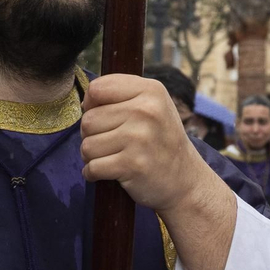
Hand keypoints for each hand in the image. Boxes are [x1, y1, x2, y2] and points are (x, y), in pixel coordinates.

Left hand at [81, 74, 213, 213]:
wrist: (185, 180)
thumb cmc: (161, 141)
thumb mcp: (153, 106)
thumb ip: (122, 96)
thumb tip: (84, 103)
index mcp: (151, 91)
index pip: (97, 89)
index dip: (91, 105)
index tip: (104, 117)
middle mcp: (146, 111)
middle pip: (88, 120)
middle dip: (92, 135)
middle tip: (112, 144)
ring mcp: (139, 138)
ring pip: (87, 145)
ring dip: (92, 156)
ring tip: (113, 157)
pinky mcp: (132, 165)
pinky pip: (92, 167)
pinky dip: (93, 173)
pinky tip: (109, 173)